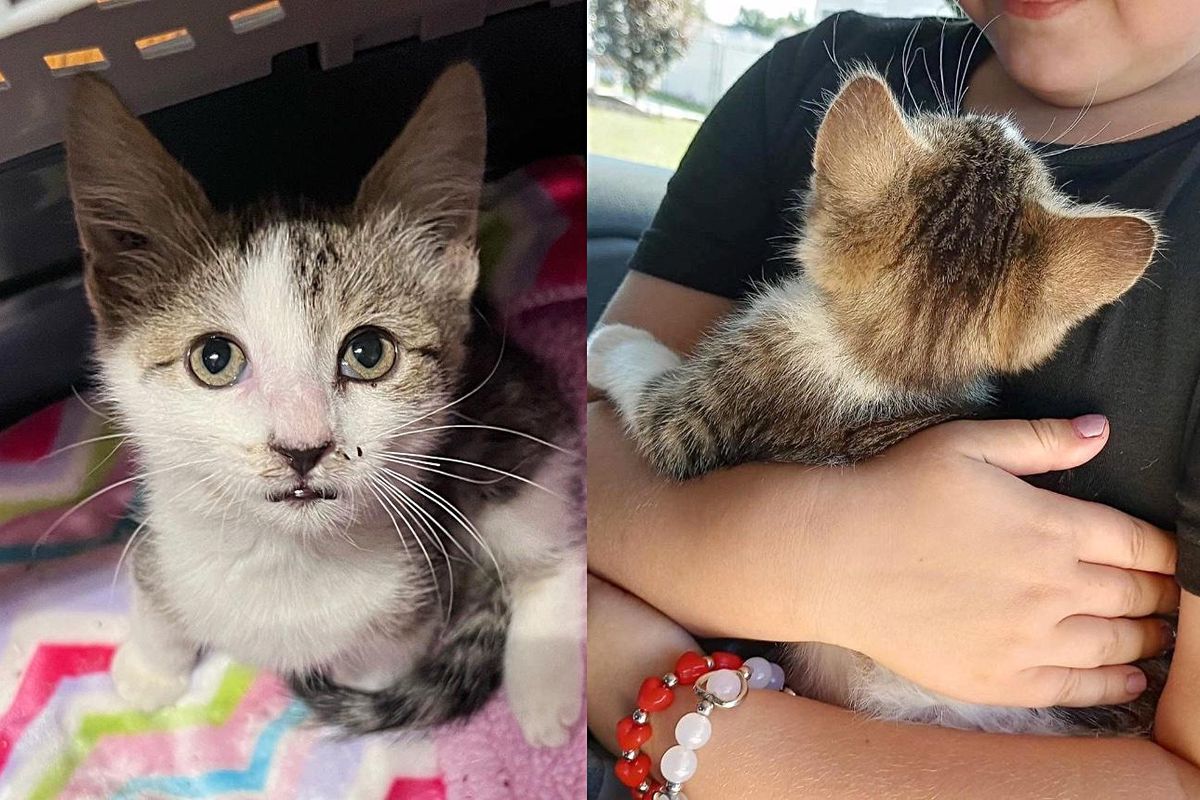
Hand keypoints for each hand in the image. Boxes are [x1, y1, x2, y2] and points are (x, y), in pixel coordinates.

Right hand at [805, 415, 1177, 708]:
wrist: (833, 558)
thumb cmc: (894, 493)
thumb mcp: (965, 445)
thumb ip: (1040, 439)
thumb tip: (1101, 431)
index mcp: (1052, 526)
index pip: (1141, 545)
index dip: (1167, 552)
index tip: (1172, 556)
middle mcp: (1052, 587)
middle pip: (1136, 597)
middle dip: (1162, 597)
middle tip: (1170, 598)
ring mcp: (1028, 639)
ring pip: (1117, 644)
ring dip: (1147, 640)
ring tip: (1158, 636)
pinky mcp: (1000, 679)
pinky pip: (1078, 688)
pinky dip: (1114, 684)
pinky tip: (1129, 678)